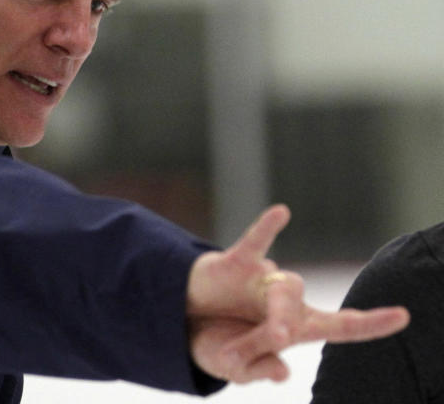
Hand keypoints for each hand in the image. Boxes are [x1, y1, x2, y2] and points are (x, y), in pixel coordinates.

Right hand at [186, 204, 409, 383]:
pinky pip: (254, 242)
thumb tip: (284, 370)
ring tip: (261, 327)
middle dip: (285, 324)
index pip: (342, 326)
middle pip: (298, 309)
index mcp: (294, 329)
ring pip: (280, 285)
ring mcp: (261, 279)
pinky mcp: (236, 262)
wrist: (180, 318)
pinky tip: (282, 212)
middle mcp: (283, 301)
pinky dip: (268, 228)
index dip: (371, 323)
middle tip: (276, 337)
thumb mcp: (233, 367)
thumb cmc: (217, 341)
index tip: (402, 316)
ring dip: (273, 307)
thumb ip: (257, 368)